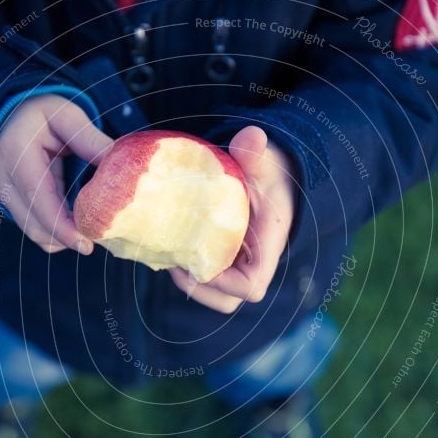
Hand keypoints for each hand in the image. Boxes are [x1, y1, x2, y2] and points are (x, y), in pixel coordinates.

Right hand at [0, 94, 113, 253]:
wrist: (11, 115)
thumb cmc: (42, 113)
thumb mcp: (67, 115)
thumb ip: (91, 140)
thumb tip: (120, 164)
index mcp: (17, 153)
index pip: (38, 197)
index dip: (62, 225)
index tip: (86, 244)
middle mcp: (4, 178)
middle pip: (35, 223)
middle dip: (67, 238)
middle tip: (98, 241)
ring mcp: (4, 193)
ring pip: (34, 231)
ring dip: (62, 237)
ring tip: (91, 231)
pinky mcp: (10, 203)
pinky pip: (34, 227)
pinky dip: (56, 232)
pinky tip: (77, 225)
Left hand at [170, 125, 295, 312]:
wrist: (269, 177)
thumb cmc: (268, 173)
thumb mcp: (264, 162)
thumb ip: (256, 154)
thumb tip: (251, 137)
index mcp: (266, 249)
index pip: (251, 287)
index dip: (225, 284)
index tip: (201, 260)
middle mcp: (251, 264)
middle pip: (226, 301)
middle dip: (197, 287)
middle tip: (174, 261)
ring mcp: (235, 267)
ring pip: (212, 294)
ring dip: (188, 282)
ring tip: (169, 258)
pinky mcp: (220, 261)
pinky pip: (202, 278)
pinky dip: (185, 269)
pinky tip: (168, 245)